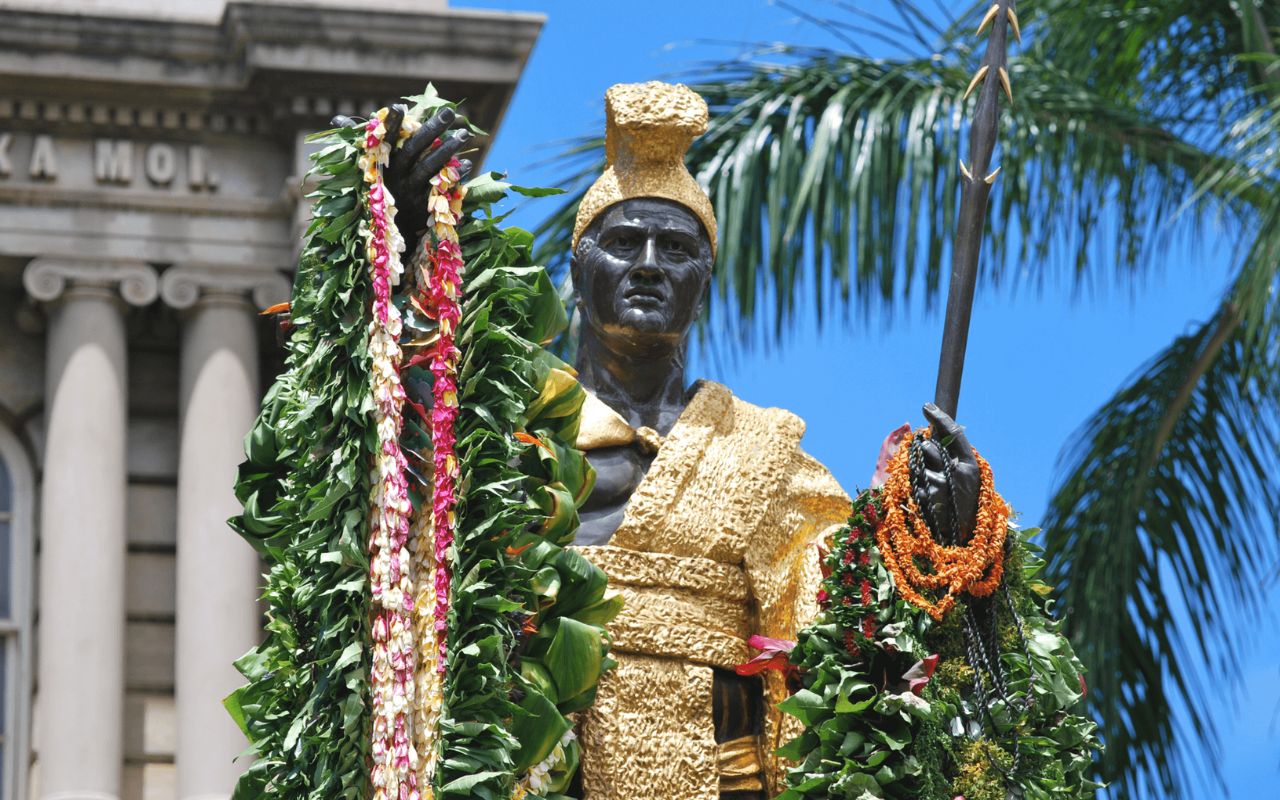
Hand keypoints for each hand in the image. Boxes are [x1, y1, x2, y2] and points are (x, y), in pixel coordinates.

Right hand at [330, 104, 474, 249]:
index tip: (398, 106)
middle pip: (412, 151)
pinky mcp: (425, 208)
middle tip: (448, 112)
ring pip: (429, 168)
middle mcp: (394, 178)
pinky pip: (443, 189)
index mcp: (379, 166)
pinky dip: (457, 176)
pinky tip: (469, 163)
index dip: (391, 125)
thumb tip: (337, 119)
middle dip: (430, 130)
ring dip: (447, 150)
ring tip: (464, 134)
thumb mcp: (366, 170)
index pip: (383, 140)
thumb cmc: (379, 194)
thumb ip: (358, 141)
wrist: (389, 237)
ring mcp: (409, 193)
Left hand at [910, 403, 980, 543]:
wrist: (965, 540)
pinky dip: (918, 492)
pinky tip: (930, 503)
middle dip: (924, 452)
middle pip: (930, 448)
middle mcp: (958, 473)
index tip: (926, 406)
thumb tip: (931, 439)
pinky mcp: (928, 499)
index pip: (954, 433)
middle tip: (930, 465)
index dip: (940, 418)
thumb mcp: (966, 480)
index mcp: (971, 465)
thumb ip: (952, 460)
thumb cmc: (964, 506)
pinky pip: (914, 485)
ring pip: (918, 466)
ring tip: (934, 492)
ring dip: (920, 475)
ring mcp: (942, 486)